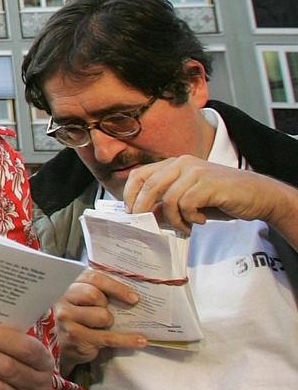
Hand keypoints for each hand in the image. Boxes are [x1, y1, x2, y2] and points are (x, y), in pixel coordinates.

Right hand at [52, 269, 146, 370]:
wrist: (64, 344)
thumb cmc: (80, 318)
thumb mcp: (86, 301)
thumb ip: (101, 291)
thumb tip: (133, 294)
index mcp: (70, 285)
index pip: (93, 278)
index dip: (115, 286)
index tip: (133, 297)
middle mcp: (64, 299)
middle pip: (94, 295)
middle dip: (108, 305)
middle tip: (111, 312)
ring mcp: (66, 318)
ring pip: (102, 316)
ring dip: (110, 322)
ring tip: (107, 326)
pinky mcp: (75, 336)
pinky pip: (108, 337)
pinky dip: (126, 340)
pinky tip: (140, 340)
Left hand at [124, 155, 297, 243]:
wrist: (258, 195)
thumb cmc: (221, 198)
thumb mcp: (189, 201)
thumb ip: (167, 205)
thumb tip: (144, 216)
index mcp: (173, 164)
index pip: (140, 175)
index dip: (130, 194)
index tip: (130, 213)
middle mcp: (182, 163)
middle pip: (149, 185)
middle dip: (144, 208)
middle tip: (149, 225)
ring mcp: (195, 171)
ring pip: (169, 198)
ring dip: (175, 219)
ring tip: (187, 226)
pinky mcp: (208, 182)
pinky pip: (187, 204)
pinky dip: (190, 218)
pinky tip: (201, 220)